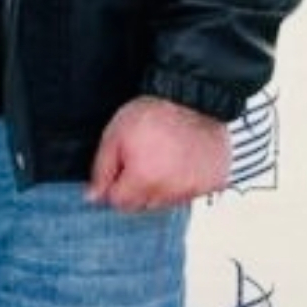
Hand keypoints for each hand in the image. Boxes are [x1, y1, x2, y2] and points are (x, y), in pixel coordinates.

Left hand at [88, 95, 228, 211]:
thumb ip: (102, 170)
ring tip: (161, 160)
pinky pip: (190, 194)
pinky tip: (180, 163)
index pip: (119, 203)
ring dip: (160, 188)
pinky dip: (183, 184)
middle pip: (143, 205)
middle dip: (135, 189)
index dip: (113, 187)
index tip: (118, 171)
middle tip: (140, 163)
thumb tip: (93, 196)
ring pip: (167, 202)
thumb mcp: (114, 136)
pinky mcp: (212, 184)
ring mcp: (194, 190)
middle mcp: (171, 191)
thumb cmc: (153, 115)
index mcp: (144, 180)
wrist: (193, 101)